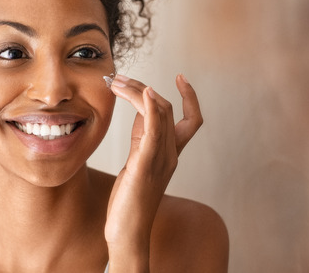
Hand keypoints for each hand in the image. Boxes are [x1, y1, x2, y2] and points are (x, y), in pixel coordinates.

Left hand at [104, 74, 202, 269]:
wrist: (127, 232)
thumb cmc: (130, 200)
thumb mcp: (137, 162)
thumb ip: (142, 137)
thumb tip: (139, 111)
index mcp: (171, 154)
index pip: (192, 119)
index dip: (190, 97)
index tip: (180, 76)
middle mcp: (171, 154)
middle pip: (167, 108)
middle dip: (143, 87)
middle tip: (119, 78)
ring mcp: (160, 159)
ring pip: (159, 113)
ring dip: (138, 91)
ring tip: (117, 82)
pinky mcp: (145, 165)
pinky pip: (154, 130)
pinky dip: (150, 107)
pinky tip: (144, 92)